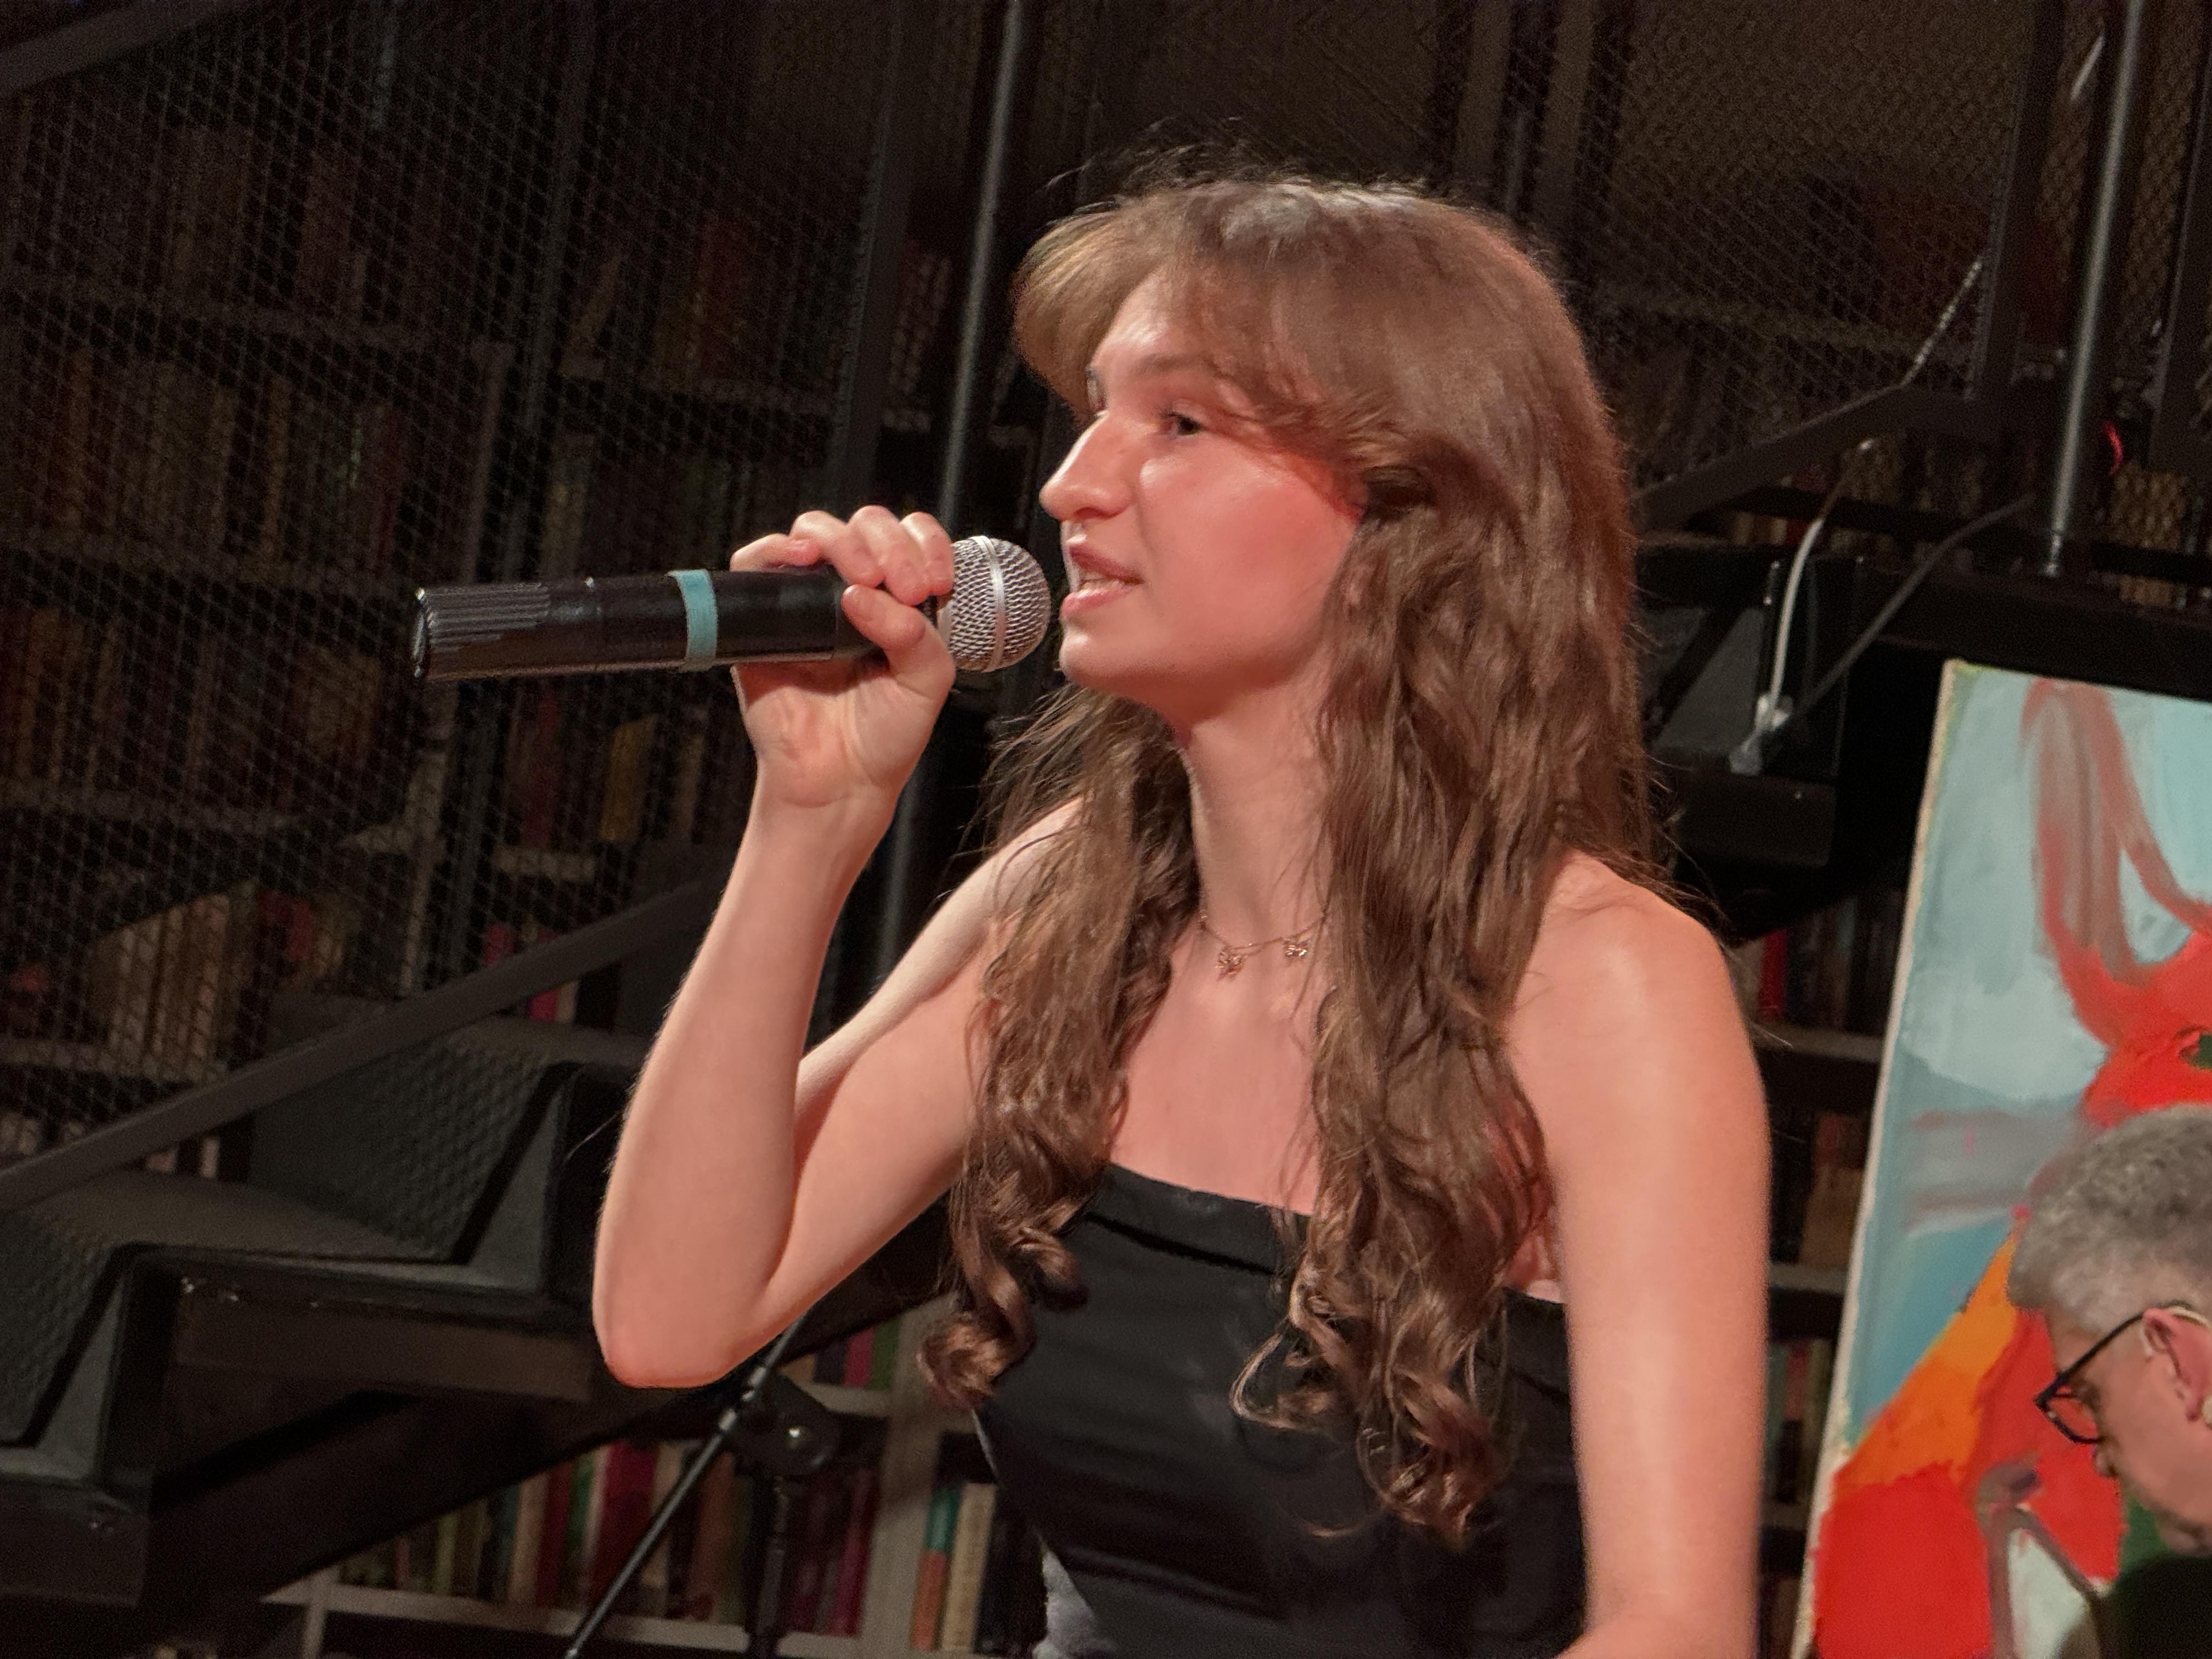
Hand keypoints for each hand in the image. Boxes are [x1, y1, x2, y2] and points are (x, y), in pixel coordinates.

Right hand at [727, 505, 956, 817]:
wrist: (839, 782)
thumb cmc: (885, 735)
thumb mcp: (927, 681)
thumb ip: (914, 633)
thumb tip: (861, 592)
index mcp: (899, 599)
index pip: (911, 539)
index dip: (924, 544)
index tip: (935, 581)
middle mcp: (852, 591)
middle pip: (865, 525)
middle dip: (888, 543)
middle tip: (902, 586)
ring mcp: (807, 600)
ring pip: (815, 532)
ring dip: (842, 541)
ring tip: (861, 578)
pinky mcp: (763, 617)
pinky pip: (757, 562)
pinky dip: (775, 548)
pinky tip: (802, 559)